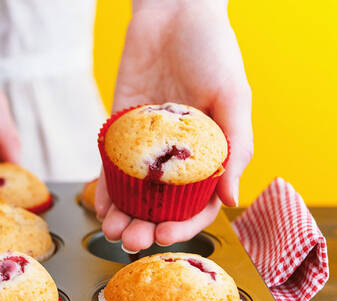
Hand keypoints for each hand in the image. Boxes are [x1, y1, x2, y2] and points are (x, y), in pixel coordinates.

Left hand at [95, 0, 252, 251]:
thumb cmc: (211, 50)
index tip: (165, 236)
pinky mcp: (120, 130)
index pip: (199, 203)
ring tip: (112, 231)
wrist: (171, 13)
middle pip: (162, 205)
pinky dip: (106, 188)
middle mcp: (178, 156)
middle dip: (147, 227)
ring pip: (134, 192)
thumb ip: (235, 147)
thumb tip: (232, 199)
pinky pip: (111, 166)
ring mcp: (147, 146)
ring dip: (124, 215)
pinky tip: (101, 207)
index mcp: (210, 153)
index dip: (185, 226)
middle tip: (131, 241)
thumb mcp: (233, 97)